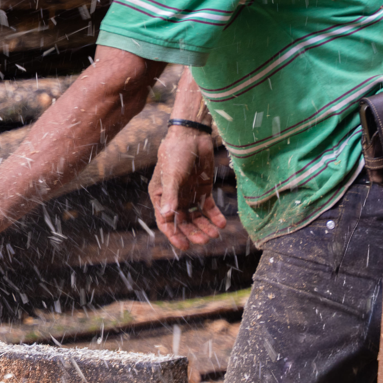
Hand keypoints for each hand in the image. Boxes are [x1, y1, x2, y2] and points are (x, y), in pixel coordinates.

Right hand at [149, 127, 227, 250]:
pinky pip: (209, 208)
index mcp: (161, 197)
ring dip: (205, 227)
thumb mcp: (172, 175)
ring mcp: (189, 195)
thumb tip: (166, 215)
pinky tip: (222, 223)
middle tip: (205, 240)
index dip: (174, 235)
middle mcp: (175, 199)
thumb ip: (171, 196)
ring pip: (197, 218)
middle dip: (193, 232)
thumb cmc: (175, 154)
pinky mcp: (203, 190)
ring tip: (215, 234)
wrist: (192, 137)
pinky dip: (215, 217)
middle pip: (183, 222)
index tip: (184, 246)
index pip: (165, 221)